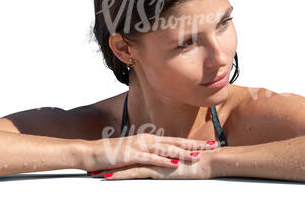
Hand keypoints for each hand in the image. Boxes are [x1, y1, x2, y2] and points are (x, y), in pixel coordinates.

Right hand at [80, 133, 219, 173]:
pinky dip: (164, 160)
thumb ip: (147, 155)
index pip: (175, 141)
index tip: (209, 144)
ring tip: (198, 156)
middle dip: (196, 144)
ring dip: (183, 152)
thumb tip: (160, 159)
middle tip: (213, 146)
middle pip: (176, 142)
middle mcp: (147, 140)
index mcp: (149, 139)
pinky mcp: (132, 155)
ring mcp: (140, 146)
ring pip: (166, 149)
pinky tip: (174, 163)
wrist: (91, 152)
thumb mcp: (133, 154)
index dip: (193, 143)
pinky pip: (151, 158)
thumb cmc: (111, 154)